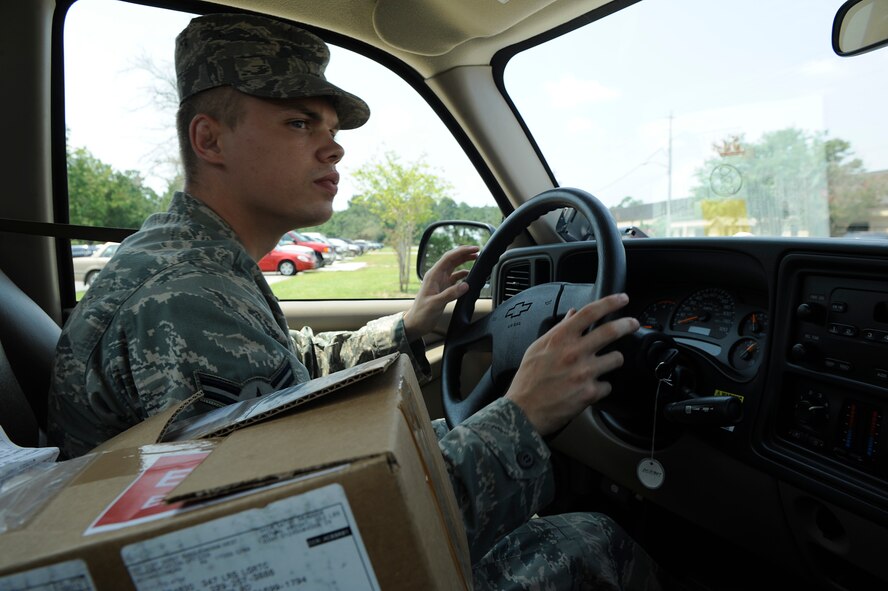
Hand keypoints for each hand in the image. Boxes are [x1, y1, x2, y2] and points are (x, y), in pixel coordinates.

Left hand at [403, 245, 479, 340]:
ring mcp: (440, 282)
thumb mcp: (435, 303)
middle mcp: (437, 276)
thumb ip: (450, 294)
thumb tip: (465, 285)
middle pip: (452, 259)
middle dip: (464, 253)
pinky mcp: (443, 289)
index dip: (462, 251)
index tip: (473, 249)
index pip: (448, 258)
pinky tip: (469, 275)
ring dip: (464, 261)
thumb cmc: (421, 313)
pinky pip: (455, 278)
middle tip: (477, 251)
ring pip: (454, 267)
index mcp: (433, 275)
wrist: (416, 324)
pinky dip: (463, 274)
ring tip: (475, 259)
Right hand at [505, 293, 638, 435]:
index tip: (622, 299)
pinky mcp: (590, 393)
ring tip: (605, 364)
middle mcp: (574, 352)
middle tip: (633, 324)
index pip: (590, 312)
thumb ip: (559, 330)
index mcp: (560, 338)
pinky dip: (602, 386)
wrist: (524, 410)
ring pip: (616, 358)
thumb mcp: (538, 347)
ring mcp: (584, 372)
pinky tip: (590, 388)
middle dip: (628, 324)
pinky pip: (608, 385)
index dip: (610, 302)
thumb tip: (573, 315)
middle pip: (611, 330)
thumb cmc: (528, 379)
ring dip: (614, 359)